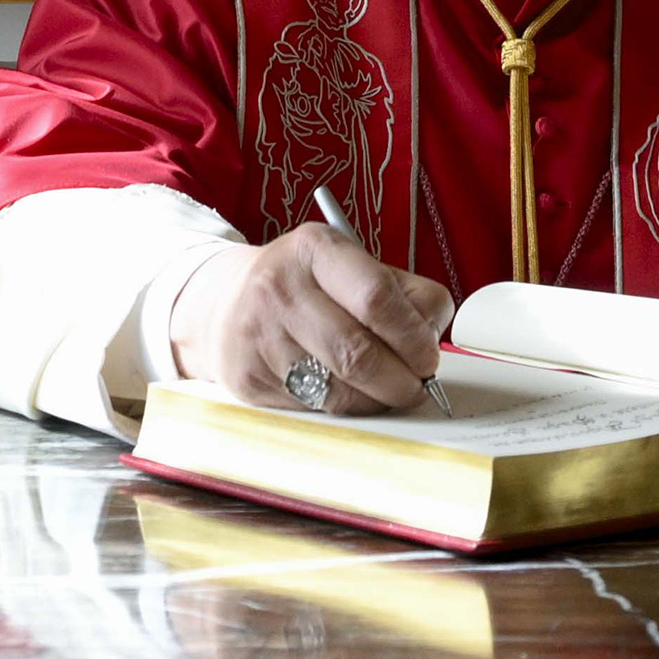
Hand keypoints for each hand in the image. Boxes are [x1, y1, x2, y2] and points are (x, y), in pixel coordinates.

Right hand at [174, 223, 454, 414]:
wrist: (226, 303)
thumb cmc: (305, 285)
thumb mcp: (349, 265)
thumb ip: (400, 293)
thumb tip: (432, 335)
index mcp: (314, 249)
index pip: (376, 297)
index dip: (413, 336)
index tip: (429, 354)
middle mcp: (280, 289)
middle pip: (359, 353)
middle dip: (402, 379)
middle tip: (418, 383)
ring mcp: (260, 338)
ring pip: (339, 390)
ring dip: (378, 400)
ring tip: (389, 390)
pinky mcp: (250, 380)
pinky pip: (316, 408)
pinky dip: (347, 409)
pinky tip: (351, 393)